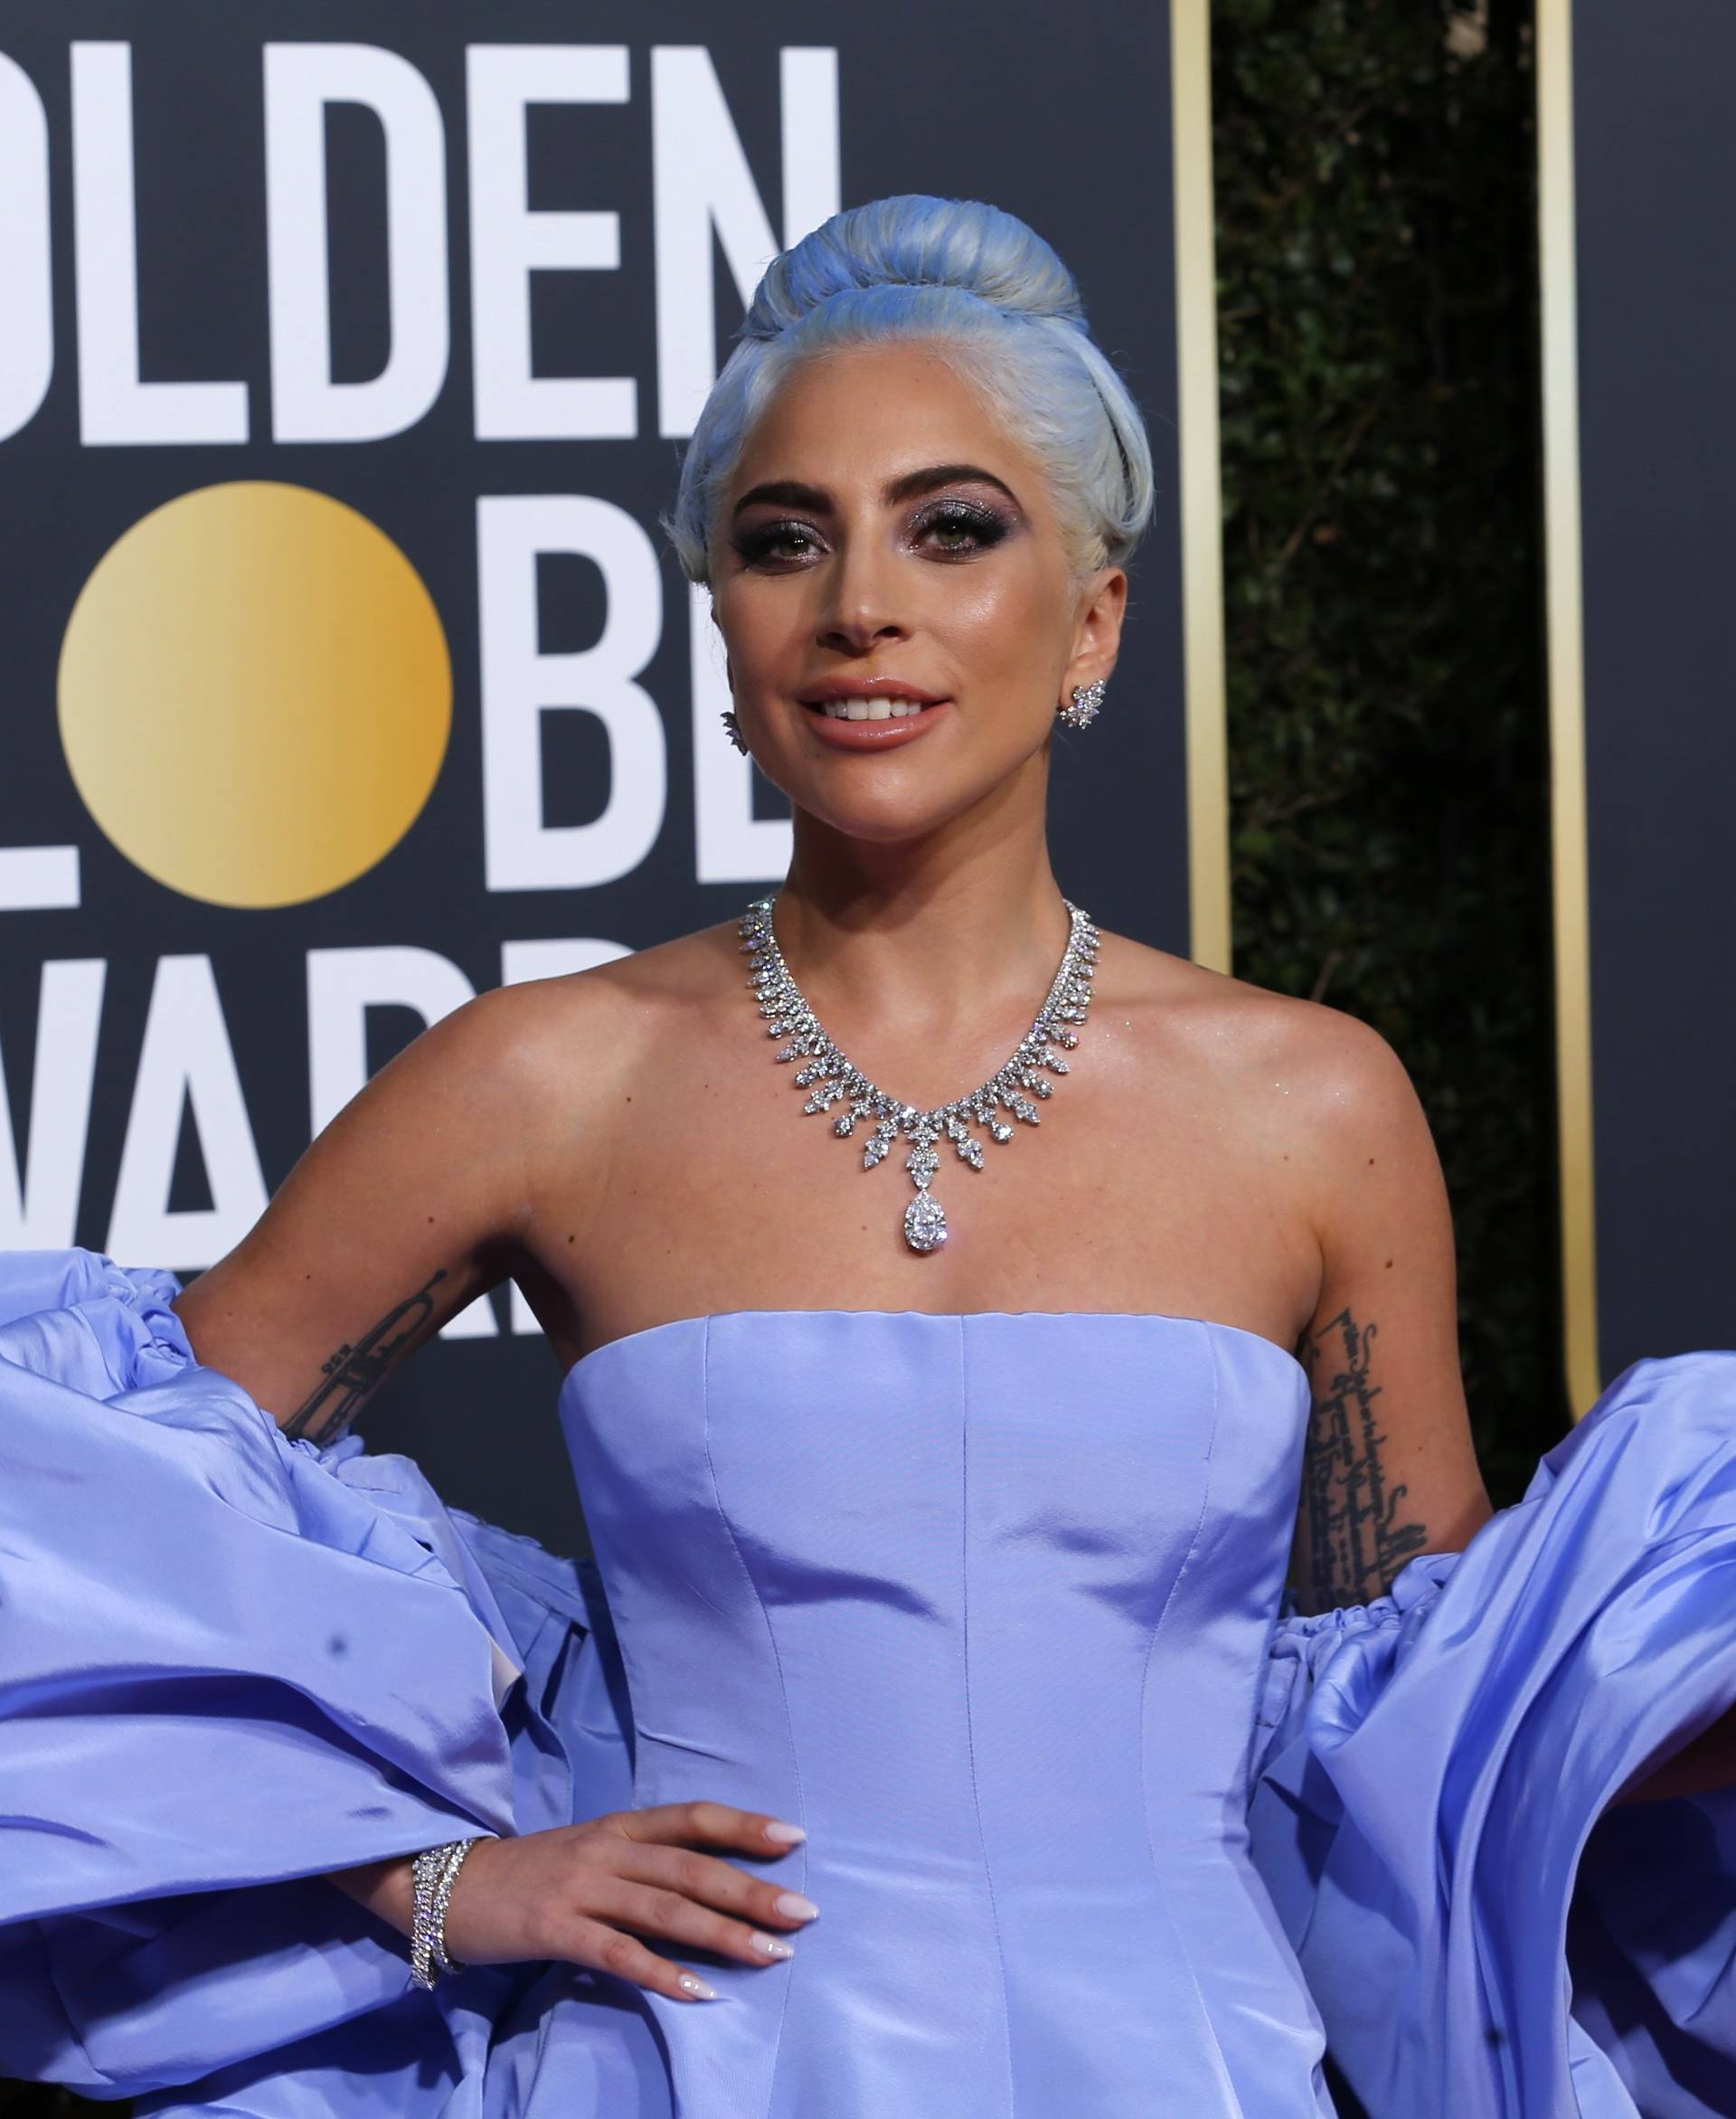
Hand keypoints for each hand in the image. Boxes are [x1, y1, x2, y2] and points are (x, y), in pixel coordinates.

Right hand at [334, 1803, 816, 2001]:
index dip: (744, 1825)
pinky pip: (617, 1953)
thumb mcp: (590, 1854)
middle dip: (752, 1889)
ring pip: (665, 1910)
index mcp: (618, 1826)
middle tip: (804, 1912)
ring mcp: (581, 1887)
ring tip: (772, 1954)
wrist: (445, 1884)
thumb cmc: (529, 1873)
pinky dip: (661, 1973)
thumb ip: (640, 1865)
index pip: (693, 1817)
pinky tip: (698, 1993)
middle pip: (691, 1868)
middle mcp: (607, 1849)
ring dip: (723, 1933)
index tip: (795, 1838)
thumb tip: (709, 1885)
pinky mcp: (554, 1928)